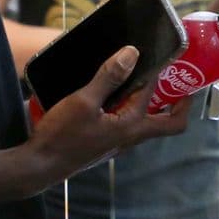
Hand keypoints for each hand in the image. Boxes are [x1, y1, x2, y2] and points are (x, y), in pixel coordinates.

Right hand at [20, 46, 191, 191]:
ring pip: (148, 122)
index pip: (155, 96)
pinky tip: (115, 92)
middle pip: (169, 123)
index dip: (160, 73)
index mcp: (131, 127)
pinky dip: (132, 107)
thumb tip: (132, 53)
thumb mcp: (84, 101)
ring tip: (146, 77)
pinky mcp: (106, 141)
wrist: (39, 165)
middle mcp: (131, 137)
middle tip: (178, 77)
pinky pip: (129, 123)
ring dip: (155, 102)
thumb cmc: (62, 135)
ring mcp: (119, 141)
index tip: (163, 54)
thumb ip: (109, 77)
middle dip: (179, 101)